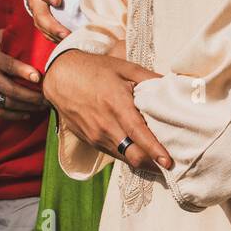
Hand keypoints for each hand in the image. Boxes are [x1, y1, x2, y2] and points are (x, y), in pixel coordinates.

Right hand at [0, 29, 47, 120]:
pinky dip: (14, 116)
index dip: (23, 71)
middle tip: (48, 97)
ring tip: (42, 106)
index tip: (38, 77)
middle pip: (9, 89)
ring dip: (26, 107)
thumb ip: (13, 37)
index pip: (8, 65)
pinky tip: (27, 113)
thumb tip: (38, 33)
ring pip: (5, 103)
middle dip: (31, 96)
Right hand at [27, 0, 96, 40]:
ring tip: (68, 42)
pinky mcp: (42, 21)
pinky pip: (46, 33)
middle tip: (65, 33)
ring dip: (54, 36)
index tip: (58, 1)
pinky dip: (55, 39)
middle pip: (39, 15)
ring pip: (42, 27)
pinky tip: (68, 43)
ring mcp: (37, 11)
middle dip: (51, 25)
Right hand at [42, 49, 172, 171]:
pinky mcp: (89, 140)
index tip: (168, 162)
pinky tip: (133, 146)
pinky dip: (125, 152)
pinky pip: (112, 152)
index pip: (139, 134)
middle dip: (151, 163)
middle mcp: (105, 125)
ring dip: (139, 158)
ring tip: (153, 155)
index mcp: (117, 104)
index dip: (155, 150)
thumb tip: (170, 85)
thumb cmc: (94, 69)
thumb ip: (148, 78)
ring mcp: (95, 135)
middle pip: (132, 155)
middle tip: (166, 163)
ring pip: (123, 157)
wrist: (60, 77)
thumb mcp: (123, 67)